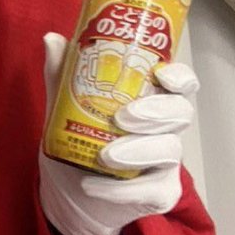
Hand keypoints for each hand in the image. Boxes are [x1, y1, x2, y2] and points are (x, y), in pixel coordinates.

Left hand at [38, 32, 196, 234]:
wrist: (68, 195)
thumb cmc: (75, 146)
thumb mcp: (62, 109)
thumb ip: (62, 76)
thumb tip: (53, 39)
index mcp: (149, 101)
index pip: (180, 83)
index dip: (180, 76)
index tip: (162, 75)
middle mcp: (164, 129)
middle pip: (181, 112)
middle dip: (155, 112)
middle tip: (122, 118)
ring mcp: (165, 163)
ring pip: (170, 149)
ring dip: (137, 151)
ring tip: (104, 156)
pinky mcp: (159, 193)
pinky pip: (151, 188)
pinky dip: (120, 189)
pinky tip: (92, 186)